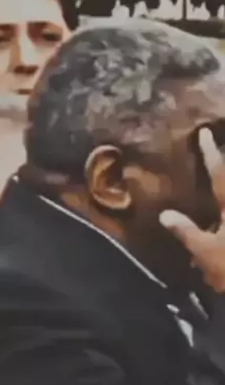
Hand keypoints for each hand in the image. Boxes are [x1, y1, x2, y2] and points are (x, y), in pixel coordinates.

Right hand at [160, 128, 224, 293]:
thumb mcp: (205, 252)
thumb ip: (186, 232)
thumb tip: (166, 214)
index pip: (219, 173)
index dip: (210, 152)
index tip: (204, 132)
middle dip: (222, 164)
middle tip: (215, 144)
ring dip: (223, 185)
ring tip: (218, 180)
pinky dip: (223, 206)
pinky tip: (217, 214)